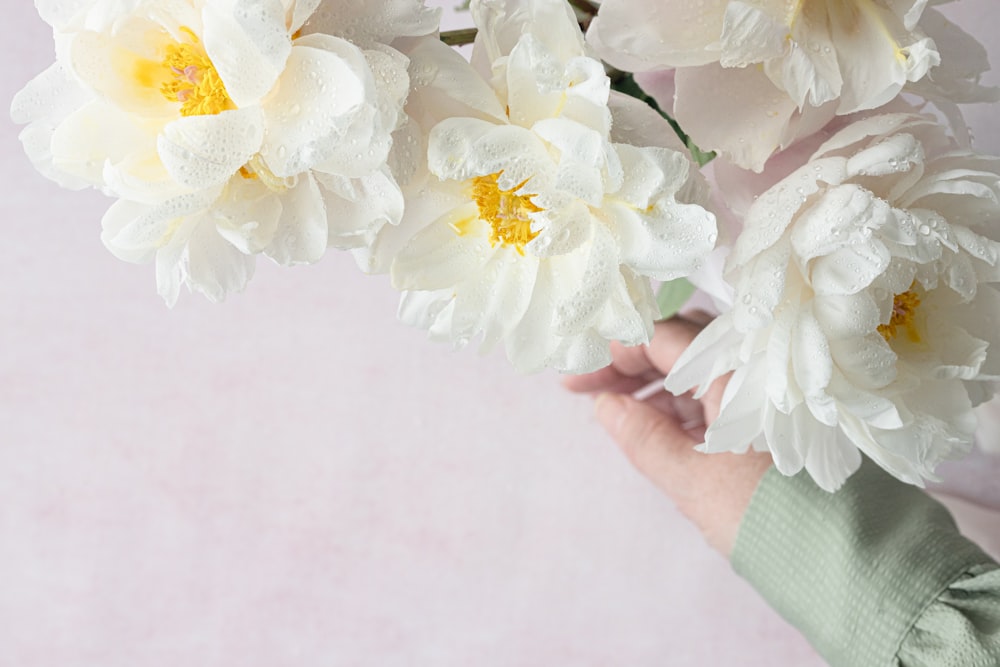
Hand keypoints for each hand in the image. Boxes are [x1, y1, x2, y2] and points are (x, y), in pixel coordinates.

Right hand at [563, 314, 772, 557]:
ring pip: (695, 367)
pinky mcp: (764, 417)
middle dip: (629, 362)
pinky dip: (677, 401)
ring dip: (650, 381)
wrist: (839, 554)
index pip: (662, 338)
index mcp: (735, 372)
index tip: (577, 378)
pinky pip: (712, 392)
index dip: (614, 352)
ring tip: (613, 408)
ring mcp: (761, 391)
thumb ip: (643, 437)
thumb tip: (605, 406)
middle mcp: (752, 369)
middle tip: (587, 388)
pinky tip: (651, 422)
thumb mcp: (692, 480)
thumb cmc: (765, 515)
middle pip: (679, 344)